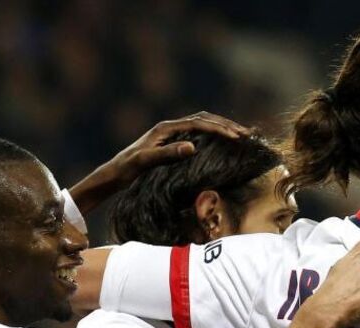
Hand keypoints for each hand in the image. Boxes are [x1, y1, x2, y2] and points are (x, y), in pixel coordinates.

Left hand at [69, 112, 250, 212]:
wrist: (112, 175)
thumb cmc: (126, 170)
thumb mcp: (145, 163)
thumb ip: (167, 154)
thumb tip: (192, 147)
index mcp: (165, 128)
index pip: (199, 123)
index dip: (219, 128)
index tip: (236, 137)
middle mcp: (169, 127)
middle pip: (204, 119)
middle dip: (226, 125)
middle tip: (246, 134)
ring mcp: (171, 135)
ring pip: (202, 125)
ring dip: (222, 128)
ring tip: (240, 137)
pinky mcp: (172, 143)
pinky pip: (198, 135)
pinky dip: (213, 136)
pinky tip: (223, 145)